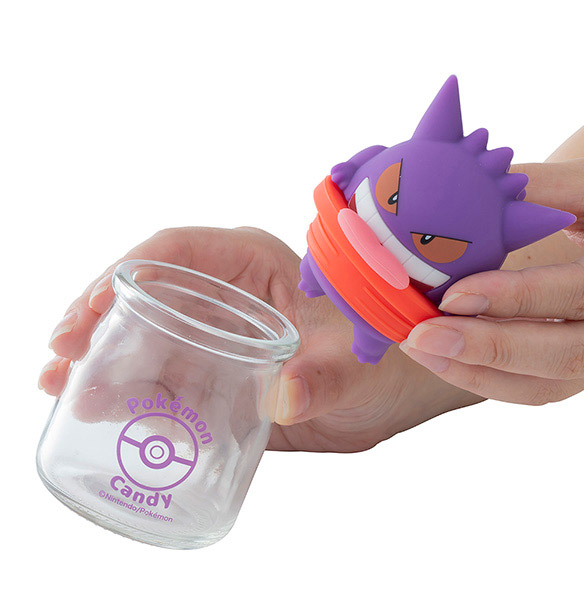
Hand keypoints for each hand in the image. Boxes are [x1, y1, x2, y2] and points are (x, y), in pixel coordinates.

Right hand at [39, 226, 478, 451]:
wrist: (388, 390)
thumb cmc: (379, 355)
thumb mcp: (355, 361)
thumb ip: (325, 379)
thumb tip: (284, 399)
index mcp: (253, 264)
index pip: (175, 252)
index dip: (125, 274)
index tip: (91, 310)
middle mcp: (224, 294)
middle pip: (144, 293)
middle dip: (96, 320)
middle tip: (60, 357)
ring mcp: (213, 334)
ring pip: (144, 334)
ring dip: (101, 358)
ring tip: (62, 386)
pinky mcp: (212, 371)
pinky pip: (160, 375)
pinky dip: (129, 391)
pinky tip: (103, 410)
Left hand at [400, 158, 583, 404]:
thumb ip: (543, 189)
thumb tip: (471, 187)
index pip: (579, 292)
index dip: (515, 298)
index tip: (451, 296)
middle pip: (563, 355)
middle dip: (486, 349)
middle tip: (422, 337)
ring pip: (546, 385)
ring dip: (476, 372)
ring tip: (420, 348)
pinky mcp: (579, 367)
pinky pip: (534, 388)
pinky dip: (484, 377)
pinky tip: (440, 356)